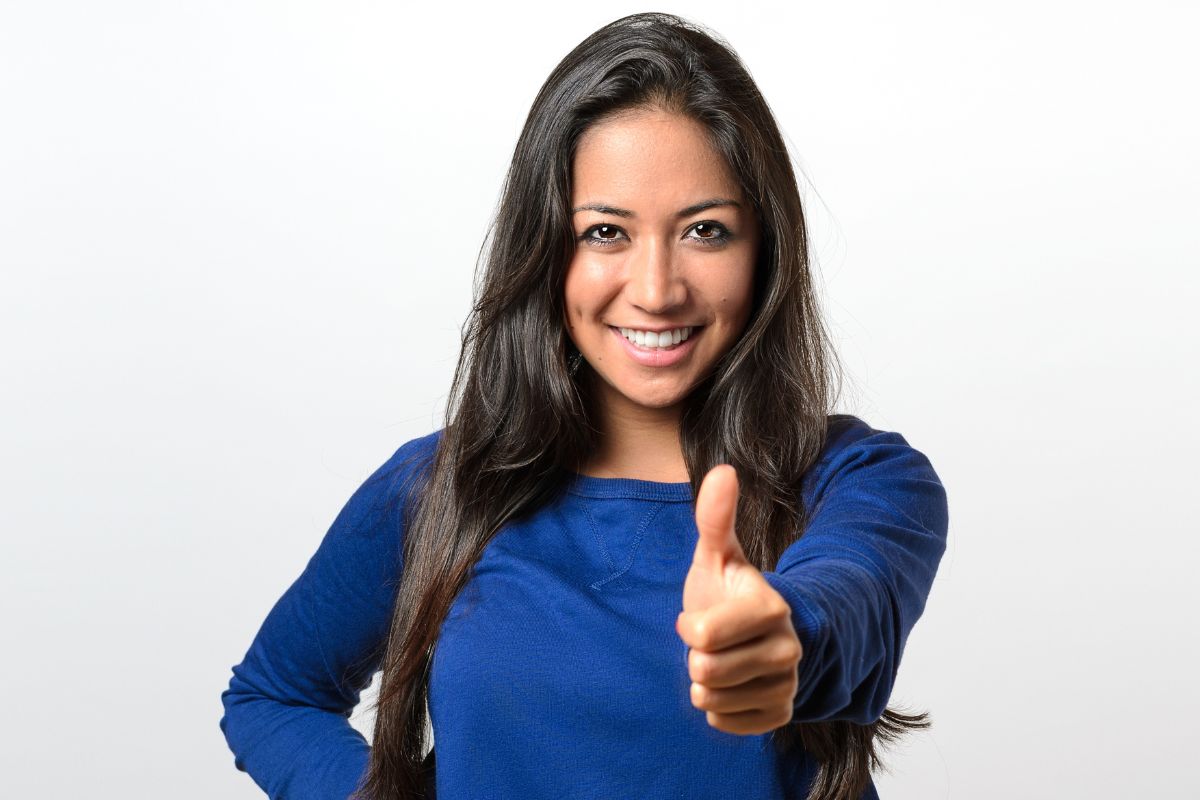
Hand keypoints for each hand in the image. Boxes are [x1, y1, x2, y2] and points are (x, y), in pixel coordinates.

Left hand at [675, 464, 802, 734]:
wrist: (752, 634)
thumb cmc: (727, 590)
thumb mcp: (716, 554)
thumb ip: (715, 516)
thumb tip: (723, 470)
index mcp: (772, 607)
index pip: (702, 635)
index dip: (689, 625)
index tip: (697, 615)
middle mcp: (787, 649)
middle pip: (705, 671)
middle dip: (695, 656)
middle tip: (710, 642)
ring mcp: (787, 685)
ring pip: (712, 699)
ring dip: (703, 682)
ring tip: (720, 660)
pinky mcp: (779, 716)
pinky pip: (723, 722)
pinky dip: (717, 707)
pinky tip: (729, 684)